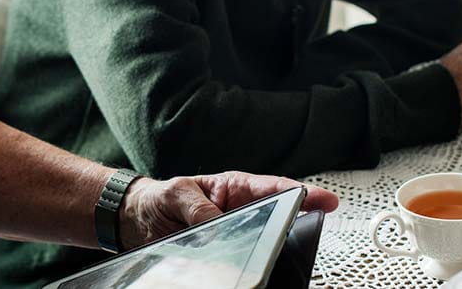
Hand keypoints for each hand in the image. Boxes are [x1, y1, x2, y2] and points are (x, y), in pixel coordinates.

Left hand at [117, 171, 338, 250]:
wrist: (137, 221)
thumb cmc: (161, 199)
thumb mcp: (176, 192)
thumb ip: (197, 206)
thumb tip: (216, 222)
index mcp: (235, 189)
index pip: (275, 189)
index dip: (302, 194)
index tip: (324, 199)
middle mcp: (240, 214)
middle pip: (274, 221)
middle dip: (291, 226)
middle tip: (305, 230)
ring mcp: (233, 237)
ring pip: (260, 245)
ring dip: (266, 251)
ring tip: (273, 256)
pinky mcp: (222, 258)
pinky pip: (239, 264)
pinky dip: (243, 268)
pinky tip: (243, 272)